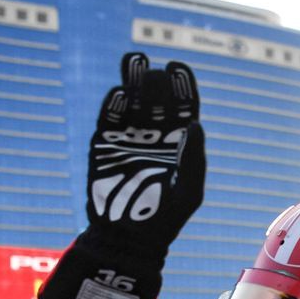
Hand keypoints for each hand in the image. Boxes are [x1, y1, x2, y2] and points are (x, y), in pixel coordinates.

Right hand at [87, 52, 204, 252]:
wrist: (128, 239)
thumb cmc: (165, 219)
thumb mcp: (189, 191)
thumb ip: (193, 158)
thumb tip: (195, 122)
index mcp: (179, 142)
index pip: (183, 106)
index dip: (181, 85)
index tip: (178, 68)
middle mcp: (155, 135)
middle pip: (157, 98)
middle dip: (156, 80)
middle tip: (154, 71)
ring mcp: (129, 138)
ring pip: (132, 100)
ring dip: (133, 80)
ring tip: (135, 60)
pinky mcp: (104, 146)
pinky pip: (109, 119)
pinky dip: (114, 105)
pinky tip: (122, 94)